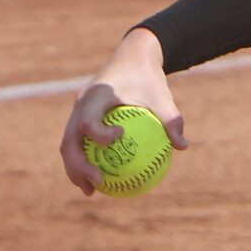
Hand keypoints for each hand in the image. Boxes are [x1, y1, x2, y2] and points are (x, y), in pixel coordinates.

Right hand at [62, 27, 187, 193]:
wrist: (132, 58)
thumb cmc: (148, 78)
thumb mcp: (163, 96)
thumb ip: (171, 119)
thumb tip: (182, 146)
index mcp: (98, 95)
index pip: (88, 120)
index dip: (99, 135)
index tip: (120, 138)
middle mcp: (81, 103)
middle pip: (70, 139)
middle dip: (79, 165)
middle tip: (98, 183)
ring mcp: (77, 110)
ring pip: (68, 144)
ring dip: (75, 169)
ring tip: (90, 192)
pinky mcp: (80, 116)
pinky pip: (77, 143)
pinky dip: (82, 161)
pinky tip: (96, 181)